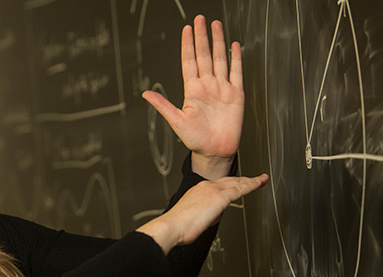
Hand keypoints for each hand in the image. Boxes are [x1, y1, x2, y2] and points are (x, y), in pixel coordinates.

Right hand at [137, 174, 267, 253]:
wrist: (173, 226)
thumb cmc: (178, 227)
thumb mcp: (193, 218)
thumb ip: (206, 215)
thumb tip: (214, 216)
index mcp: (198, 190)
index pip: (218, 185)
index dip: (230, 184)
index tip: (236, 184)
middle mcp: (206, 186)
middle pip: (229, 180)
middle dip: (242, 179)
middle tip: (253, 179)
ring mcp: (213, 190)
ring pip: (237, 182)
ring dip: (250, 181)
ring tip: (261, 180)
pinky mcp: (220, 197)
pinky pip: (241, 189)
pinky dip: (252, 185)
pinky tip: (259, 183)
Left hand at [142, 15, 243, 178]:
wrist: (215, 152)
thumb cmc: (195, 139)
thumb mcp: (176, 122)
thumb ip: (163, 105)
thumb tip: (146, 93)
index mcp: (192, 90)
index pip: (189, 61)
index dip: (188, 45)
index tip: (187, 29)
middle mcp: (207, 85)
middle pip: (204, 55)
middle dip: (202, 37)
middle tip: (200, 19)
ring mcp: (222, 88)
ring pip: (220, 59)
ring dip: (218, 42)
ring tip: (216, 25)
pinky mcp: (236, 95)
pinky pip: (236, 72)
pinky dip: (236, 58)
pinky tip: (233, 45)